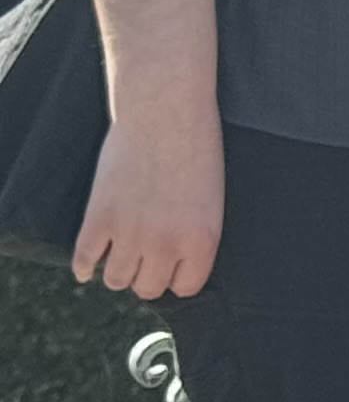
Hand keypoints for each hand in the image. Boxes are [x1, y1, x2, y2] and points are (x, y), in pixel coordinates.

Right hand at [75, 103, 223, 301]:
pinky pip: (83, 261)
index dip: (176, 276)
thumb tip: (170, 264)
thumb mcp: (211, 199)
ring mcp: (129, 233)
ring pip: (115, 280)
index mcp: (202, 241)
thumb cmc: (197, 149)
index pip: (184, 288)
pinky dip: (84, 266)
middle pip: (147, 288)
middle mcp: (165, 244)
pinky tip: (88, 263)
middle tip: (144, 256)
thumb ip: (192, 235)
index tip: (171, 264)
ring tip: (121, 252)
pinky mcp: (98, 219)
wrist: (166, 112)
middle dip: (146, 274)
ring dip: (116, 269)